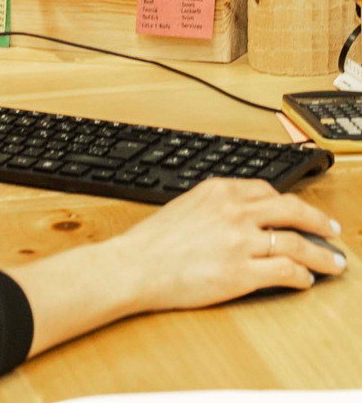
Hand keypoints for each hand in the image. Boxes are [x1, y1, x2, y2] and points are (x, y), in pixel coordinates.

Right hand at [109, 177, 345, 311]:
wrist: (136, 265)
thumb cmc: (152, 241)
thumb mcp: (184, 206)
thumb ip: (215, 205)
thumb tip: (241, 215)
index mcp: (218, 190)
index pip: (267, 190)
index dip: (290, 203)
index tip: (299, 212)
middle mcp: (234, 211)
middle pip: (293, 210)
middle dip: (320, 221)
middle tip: (333, 231)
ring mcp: (240, 241)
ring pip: (298, 243)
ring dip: (323, 255)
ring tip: (334, 263)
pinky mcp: (242, 272)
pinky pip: (287, 271)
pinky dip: (303, 277)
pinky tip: (305, 281)